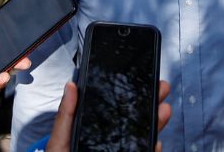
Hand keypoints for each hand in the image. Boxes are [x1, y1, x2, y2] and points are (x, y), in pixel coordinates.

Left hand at [46, 80, 173, 151]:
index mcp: (97, 130)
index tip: (141, 78)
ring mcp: (124, 150)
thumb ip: (66, 116)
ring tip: (164, 110)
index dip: (130, 94)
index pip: (116, 110)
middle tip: (162, 88)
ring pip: (145, 136)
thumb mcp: (59, 142)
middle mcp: (114, 141)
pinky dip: (153, 150)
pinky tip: (155, 142)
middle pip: (136, 120)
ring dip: (157, 123)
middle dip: (151, 103)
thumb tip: (71, 86)